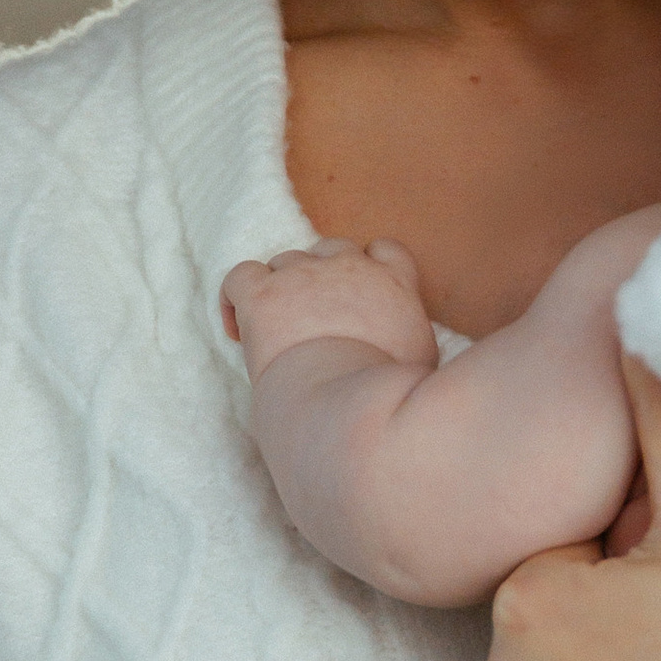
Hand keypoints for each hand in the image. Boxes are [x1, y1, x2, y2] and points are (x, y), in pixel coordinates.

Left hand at [221, 238, 439, 381]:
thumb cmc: (394, 402)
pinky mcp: (263, 295)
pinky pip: (238, 277)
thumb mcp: (426, 364)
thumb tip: (412, 359)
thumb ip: (414, 342)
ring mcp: (303, 276)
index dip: (367, 267)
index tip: (356, 297)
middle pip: (331, 250)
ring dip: (282, 289)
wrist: (354, 410)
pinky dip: (234, 299)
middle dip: (321, 280)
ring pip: (285, 261)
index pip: (384, 250)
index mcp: (394, 284)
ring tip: (278, 334)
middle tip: (315, 324)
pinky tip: (237, 329)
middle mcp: (349, 268)